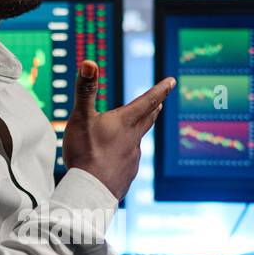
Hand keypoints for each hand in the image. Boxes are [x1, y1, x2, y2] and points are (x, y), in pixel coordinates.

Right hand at [61, 60, 174, 199]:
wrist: (90, 193)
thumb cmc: (85, 153)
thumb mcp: (81, 117)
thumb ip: (85, 90)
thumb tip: (88, 62)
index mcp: (125, 122)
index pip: (147, 101)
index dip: (160, 89)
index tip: (172, 82)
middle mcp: (133, 140)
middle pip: (147, 120)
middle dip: (153, 110)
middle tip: (160, 103)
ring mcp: (132, 160)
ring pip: (135, 143)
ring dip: (133, 136)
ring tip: (125, 136)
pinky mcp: (126, 177)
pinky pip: (126, 164)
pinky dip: (121, 159)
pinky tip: (111, 164)